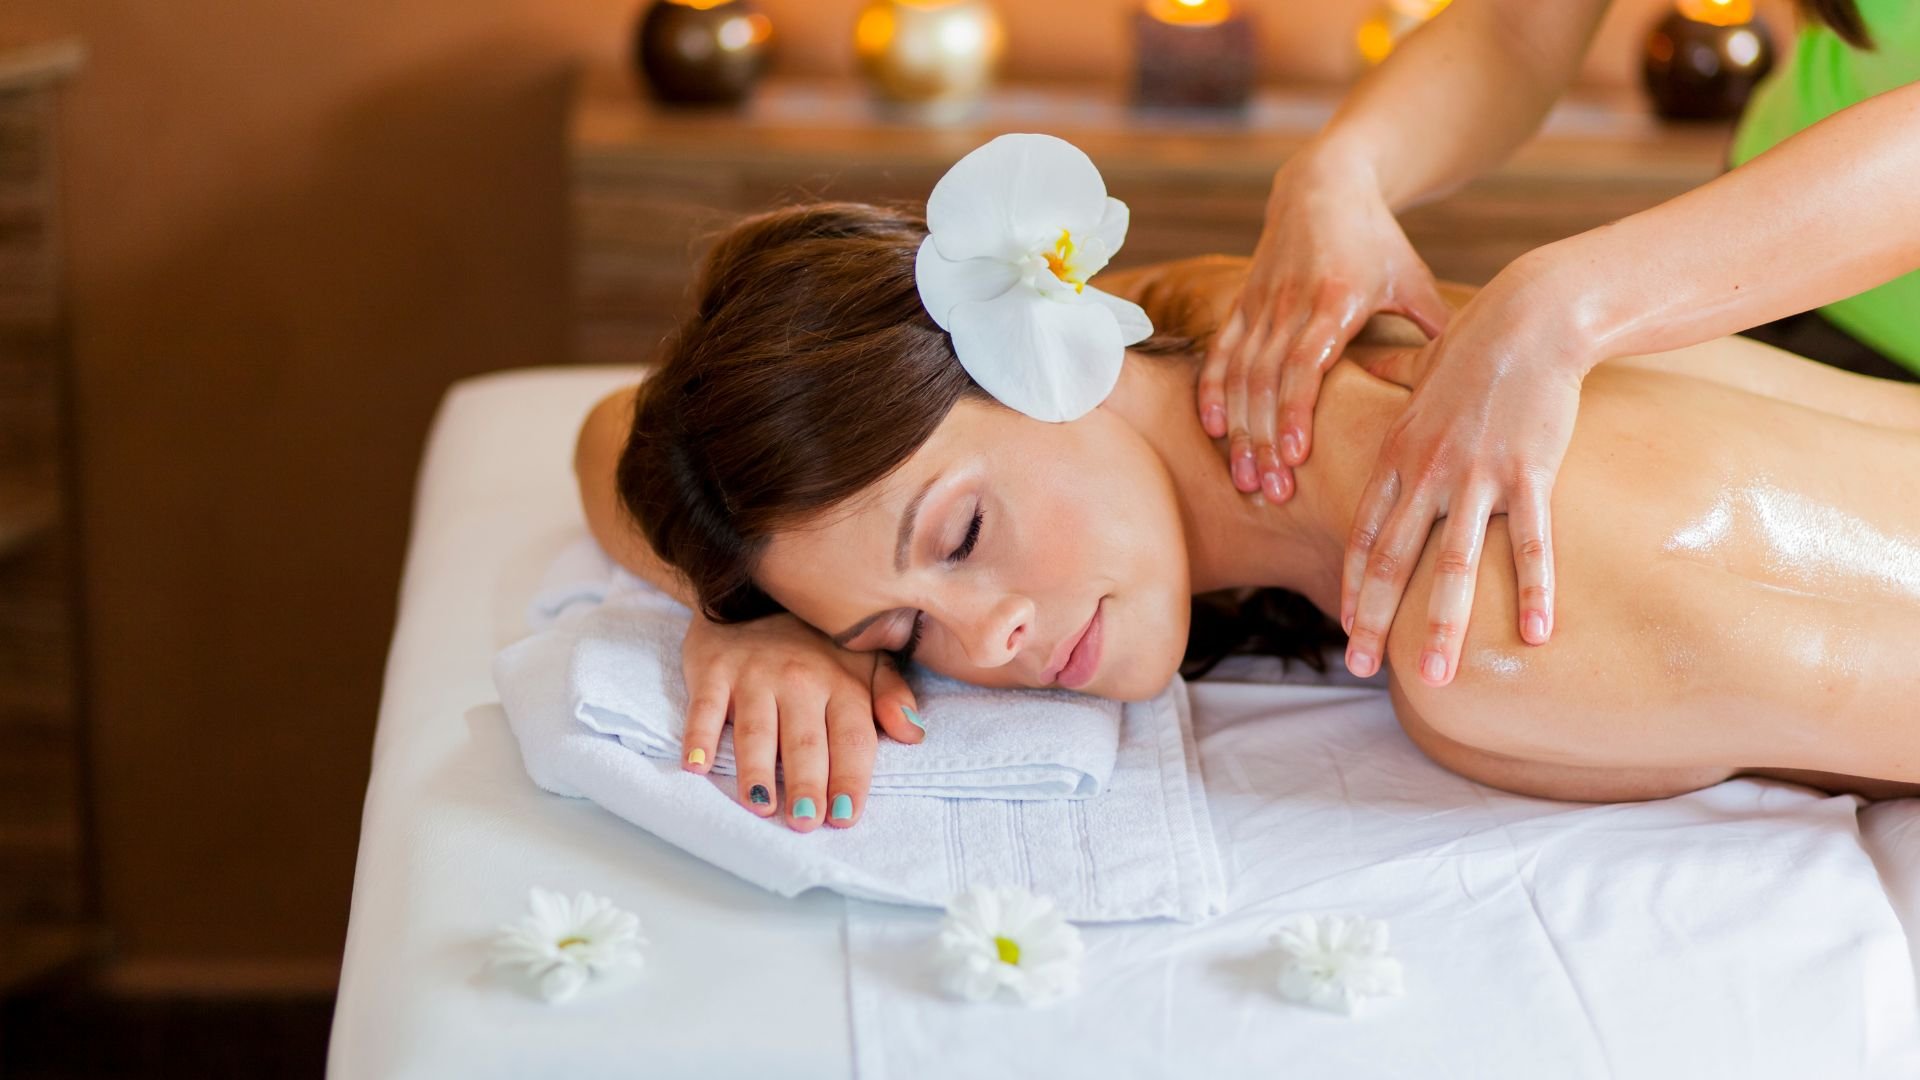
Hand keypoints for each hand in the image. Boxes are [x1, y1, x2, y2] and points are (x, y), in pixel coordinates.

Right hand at [679, 611, 924, 830]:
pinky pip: (705, 709)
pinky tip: (696, 767)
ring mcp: (754, 674)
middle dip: (807, 784)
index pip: (852, 738)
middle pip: (805, 741)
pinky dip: (699, 737)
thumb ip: (891, 696)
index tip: (845, 816)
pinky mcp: (714, 671)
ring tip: (761, 807)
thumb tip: (913, 733)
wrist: (752, 594)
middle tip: (806, 821)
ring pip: (757, 731)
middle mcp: (800, 679)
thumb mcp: (864, 660)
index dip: (850, 779)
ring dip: (757, 770)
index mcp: (841, 682)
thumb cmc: (814, 645)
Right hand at [1202, 146, 1450, 502]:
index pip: (1305, 363)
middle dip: (1265, 440)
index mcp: (1334, 300)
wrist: (1324, 186)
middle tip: (1272, 491)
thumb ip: (1435, 330)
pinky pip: (1221, 354)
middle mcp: (1290, 304)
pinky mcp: (1242, 305)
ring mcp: (1260, 305)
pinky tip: (1212, 430)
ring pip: (1240, 376)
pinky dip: (1212, 392)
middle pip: (1267, 382)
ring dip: (1240, 430)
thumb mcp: (1413, 280)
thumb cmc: (1378, 241)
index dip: (1297, 411)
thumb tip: (1474, 388)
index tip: (1298, 456)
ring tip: (1246, 479)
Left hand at [1340, 263, 1584, 686]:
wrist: (1530, 316)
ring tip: (1437, 676)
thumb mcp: (1418, 373)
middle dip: (1374, 621)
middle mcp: (1426, 473)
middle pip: (1392, 560)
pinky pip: (1529, 542)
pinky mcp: (1527, 472)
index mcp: (1397, 456)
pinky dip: (1534, 589)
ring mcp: (1475, 475)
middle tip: (1359, 669)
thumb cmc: (1476, 344)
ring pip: (1453, 563)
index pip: (1363, 534)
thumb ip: (1388, 384)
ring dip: (1444, 625)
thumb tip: (1365, 366)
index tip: (1346, 626)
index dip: (1353, 585)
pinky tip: (1536, 633)